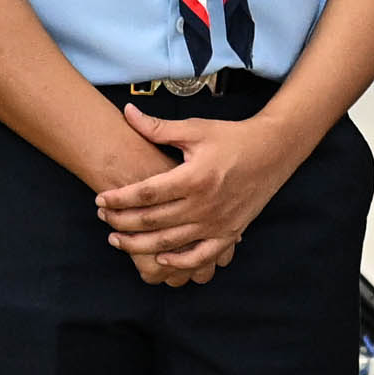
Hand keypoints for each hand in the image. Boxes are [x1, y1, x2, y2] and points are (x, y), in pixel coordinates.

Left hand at [95, 108, 302, 288]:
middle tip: (102, 217)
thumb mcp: (196, 129)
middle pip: (152, 221)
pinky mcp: (229, 234)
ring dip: (138, 245)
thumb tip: (127, 112)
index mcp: (194, 177)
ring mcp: (217, 223)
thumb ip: (159, 127)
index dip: (119, 198)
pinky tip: (159, 258)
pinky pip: (201, 257)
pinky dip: (179, 262)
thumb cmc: (232, 138)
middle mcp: (204, 205)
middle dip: (121, 221)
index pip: (146, 194)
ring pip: (169, 243)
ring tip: (116, 239)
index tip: (100, 199)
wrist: (273, 152)